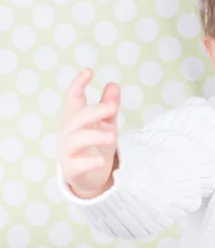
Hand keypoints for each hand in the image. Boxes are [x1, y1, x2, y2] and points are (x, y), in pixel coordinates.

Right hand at [58, 68, 119, 198]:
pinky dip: (88, 162)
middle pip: (77, 117)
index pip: (73, 98)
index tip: (89, 71)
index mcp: (75, 117)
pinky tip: (100, 160)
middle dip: (95, 110)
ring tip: (113, 135)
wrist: (91, 176)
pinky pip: (77, 164)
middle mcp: (68, 132)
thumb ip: (109, 107)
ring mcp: (68, 150)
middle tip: (113, 108)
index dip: (78, 84)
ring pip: (76, 139)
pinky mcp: (72, 169)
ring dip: (94, 135)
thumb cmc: (96, 144)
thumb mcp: (106, 123)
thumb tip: (114, 84)